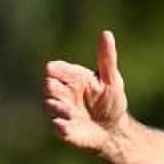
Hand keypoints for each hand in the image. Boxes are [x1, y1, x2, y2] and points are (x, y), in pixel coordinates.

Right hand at [44, 30, 128, 154]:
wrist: (114, 128)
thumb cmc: (111, 100)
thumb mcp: (112, 78)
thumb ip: (107, 58)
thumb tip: (106, 33)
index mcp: (72, 78)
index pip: (55, 69)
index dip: (54, 69)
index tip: (53, 70)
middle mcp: (64, 94)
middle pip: (48, 86)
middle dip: (51, 87)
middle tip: (55, 89)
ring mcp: (63, 112)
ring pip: (50, 106)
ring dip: (56, 107)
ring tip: (69, 111)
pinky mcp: (66, 130)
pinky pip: (58, 128)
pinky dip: (60, 127)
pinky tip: (63, 126)